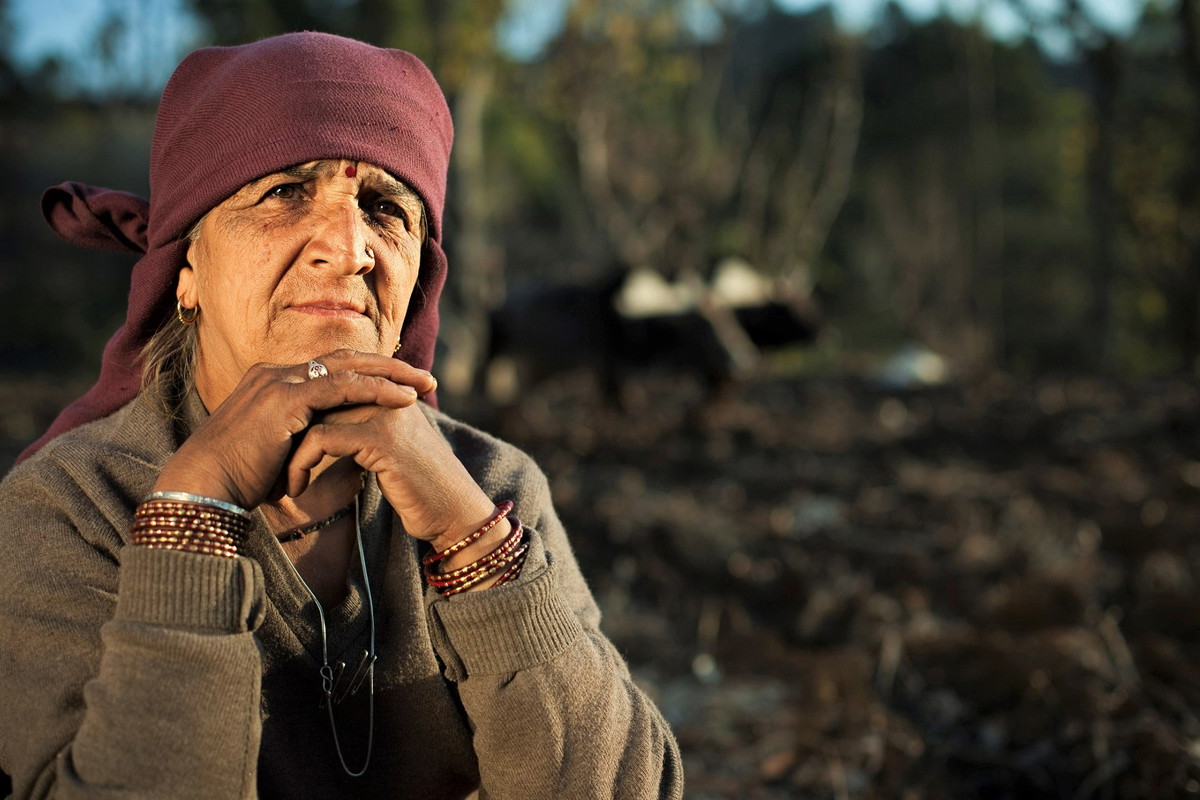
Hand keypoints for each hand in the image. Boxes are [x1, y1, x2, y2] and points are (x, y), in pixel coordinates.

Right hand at [153, 350, 434, 509]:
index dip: (368, 372)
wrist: (203, 488)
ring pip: (348, 368)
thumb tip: (329, 450)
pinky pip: (342, 388)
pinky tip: (404, 399)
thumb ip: (301, 440)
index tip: (403, 382)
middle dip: (389, 366)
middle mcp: (276, 374)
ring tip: (426, 385)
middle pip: (344, 359)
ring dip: (392, 374)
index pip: (330, 367)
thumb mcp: (276, 452)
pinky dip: (377, 390)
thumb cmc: (236, 481)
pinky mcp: (285, 399)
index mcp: (272, 382)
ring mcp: (279, 382)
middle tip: (425, 377)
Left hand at [285, 398, 496, 546]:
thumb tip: (320, 434)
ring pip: (313, 417)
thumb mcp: (388, 453)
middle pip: (318, 398)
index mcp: (389, 392)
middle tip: (270, 463)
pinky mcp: (381, 437)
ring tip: (282, 483)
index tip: (280, 450)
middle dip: (289, 433)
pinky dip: (300, 465)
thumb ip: (360, 434)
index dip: (301, 418)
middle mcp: (388, 393)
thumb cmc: (422, 490)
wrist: (455, 513)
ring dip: (289, 454)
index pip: (330, 388)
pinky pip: (321, 440)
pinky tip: (296, 491)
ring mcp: (384, 412)